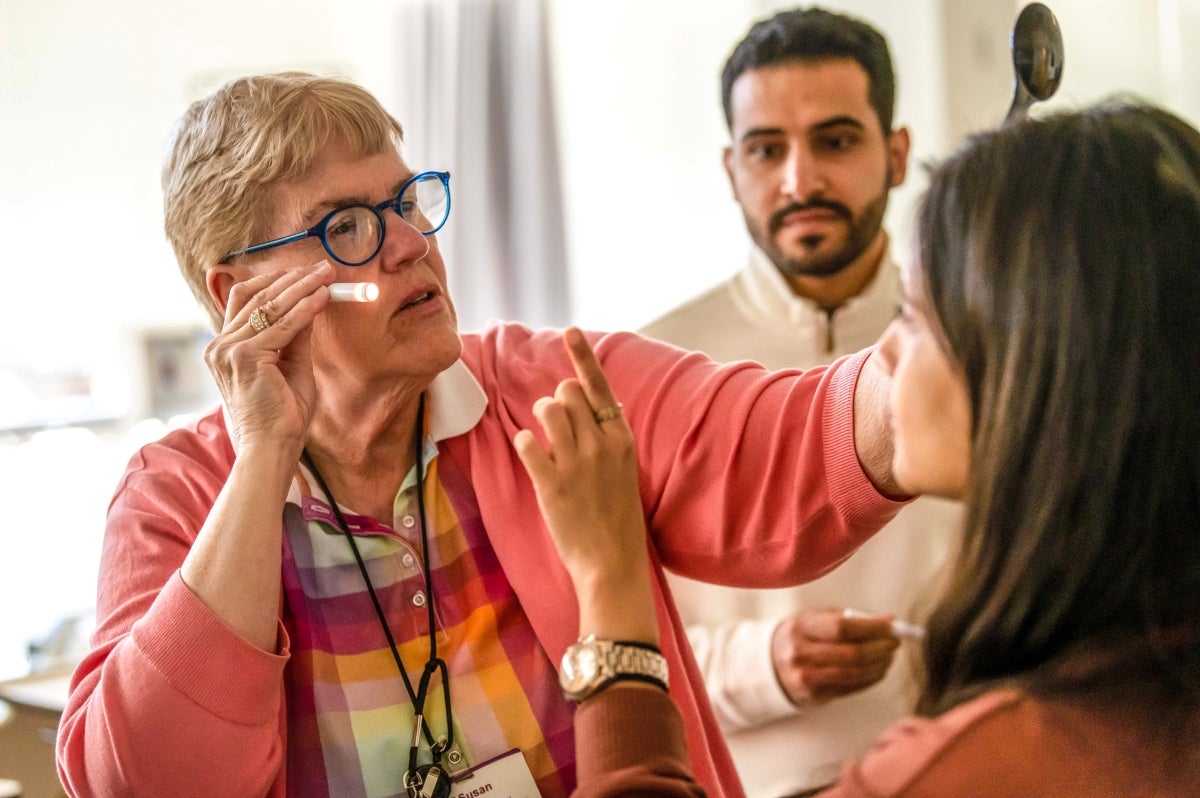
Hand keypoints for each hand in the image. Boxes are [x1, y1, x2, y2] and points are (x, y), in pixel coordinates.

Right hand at [204, 261, 334, 454]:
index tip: (303, 272)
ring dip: (302, 287)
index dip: (274, 281)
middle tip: (322, 267)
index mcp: (224, 348)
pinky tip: (324, 297)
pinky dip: (306, 308)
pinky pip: (283, 325)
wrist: (271, 449)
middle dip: (292, 278)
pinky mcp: (245, 357)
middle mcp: (220, 346)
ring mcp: (228, 350)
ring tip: (327, 275)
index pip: (244, 300)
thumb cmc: (282, 417)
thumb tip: (310, 305)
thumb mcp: (292, 367)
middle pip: (255, 296)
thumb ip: (295, 338)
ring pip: (270, 306)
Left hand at [514, 328, 656, 643]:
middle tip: (557, 429)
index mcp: (622, 439)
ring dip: (539, 419)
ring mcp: (578, 462)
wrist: (613, 564)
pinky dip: (526, 446)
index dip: (583, 356)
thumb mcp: (624, 471)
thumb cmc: (617, 519)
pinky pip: (528, 443)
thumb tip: (582, 403)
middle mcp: (602, 444)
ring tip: (544, 440)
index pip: (600, 387)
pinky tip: (533, 457)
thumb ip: (607, 437)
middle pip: (567, 394)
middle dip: (555, 403)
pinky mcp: (553, 483)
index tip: (570, 331)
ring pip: (546, 410)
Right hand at [771, 608, 899, 704]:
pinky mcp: (814, 696)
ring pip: (855, 673)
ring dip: (879, 665)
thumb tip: (888, 622)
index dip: (871, 628)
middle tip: (894, 642)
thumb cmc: (800, 636)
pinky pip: (851, 688)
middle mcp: (800, 653)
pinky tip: (877, 670)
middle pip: (852, 654)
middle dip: (881, 648)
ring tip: (888, 656)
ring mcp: (806, 678)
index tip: (892, 625)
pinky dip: (870, 679)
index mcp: (801, 627)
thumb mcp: (815, 619)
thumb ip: (849, 618)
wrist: (769, 665)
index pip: (842, 628)